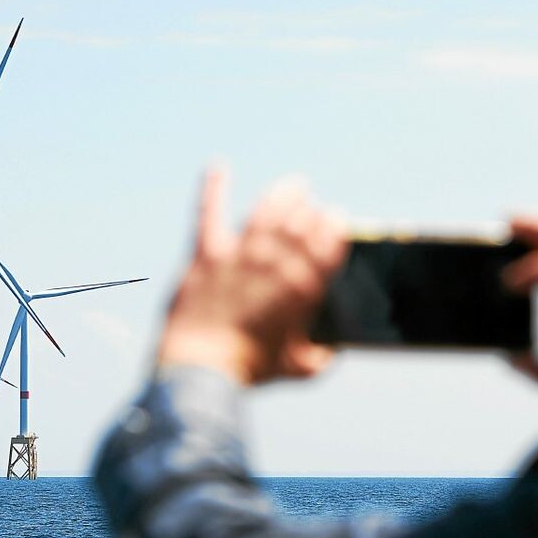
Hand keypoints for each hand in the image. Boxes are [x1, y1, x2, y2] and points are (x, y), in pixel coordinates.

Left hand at [156, 168, 348, 385]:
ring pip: (266, 212)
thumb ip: (320, 356)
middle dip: (310, 211)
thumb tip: (332, 352)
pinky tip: (218, 166)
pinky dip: (214, 187)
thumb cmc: (250, 370)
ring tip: (294, 185)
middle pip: (299, 223)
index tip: (336, 218)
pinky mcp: (205, 255)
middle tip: (312, 205)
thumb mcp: (297, 368)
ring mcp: (239, 255)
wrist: (201, 369)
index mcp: (303, 287)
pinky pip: (209, 212)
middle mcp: (274, 264)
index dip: (333, 226)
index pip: (328, 242)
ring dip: (283, 194)